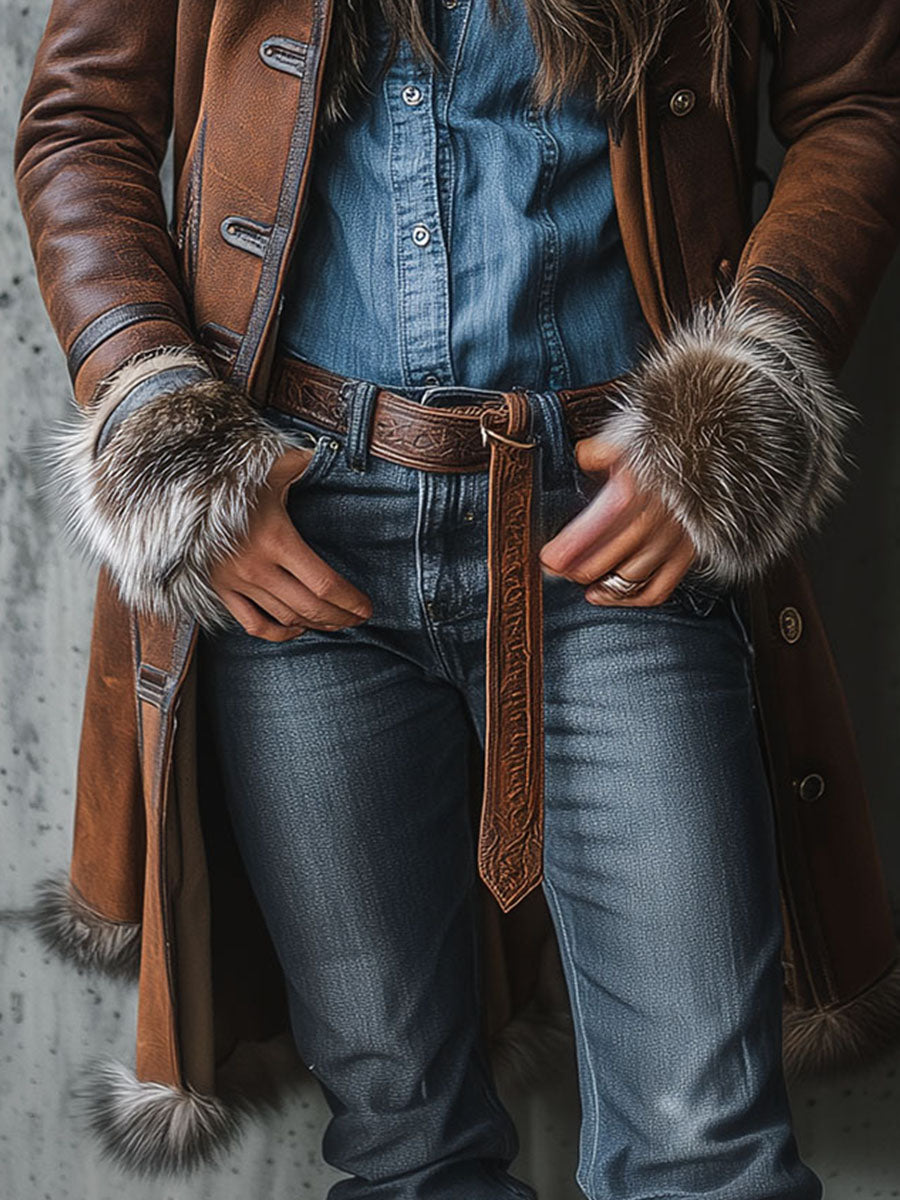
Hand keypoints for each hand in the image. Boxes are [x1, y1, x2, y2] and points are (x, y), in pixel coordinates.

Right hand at [209, 445, 372, 640]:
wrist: (176, 489)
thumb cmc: (229, 474)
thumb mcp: (272, 464)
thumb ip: (304, 461)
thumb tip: (331, 453)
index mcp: (276, 539)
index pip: (325, 584)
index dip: (350, 602)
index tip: (367, 608)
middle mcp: (257, 567)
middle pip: (310, 608)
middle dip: (340, 618)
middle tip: (358, 619)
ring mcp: (237, 582)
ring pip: (285, 618)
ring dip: (314, 625)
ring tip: (336, 623)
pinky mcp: (220, 588)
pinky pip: (252, 624)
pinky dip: (277, 633)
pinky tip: (295, 630)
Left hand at [538, 436, 696, 605]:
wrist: (717, 445)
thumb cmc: (668, 441)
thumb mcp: (629, 435)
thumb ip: (599, 451)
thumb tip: (583, 458)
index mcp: (631, 493)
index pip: (588, 535)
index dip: (564, 553)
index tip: (548, 559)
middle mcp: (652, 521)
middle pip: (603, 561)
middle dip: (574, 570)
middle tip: (556, 570)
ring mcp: (673, 540)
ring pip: (629, 579)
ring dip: (600, 586)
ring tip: (581, 581)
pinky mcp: (690, 553)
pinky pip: (659, 589)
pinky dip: (633, 599)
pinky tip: (610, 595)